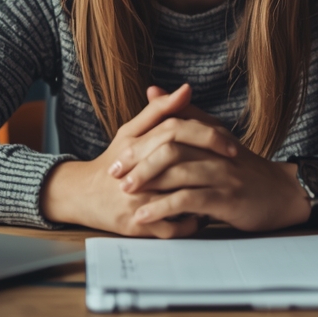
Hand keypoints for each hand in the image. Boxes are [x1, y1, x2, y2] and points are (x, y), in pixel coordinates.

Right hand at [39, 84, 239, 237]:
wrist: (83, 195)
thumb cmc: (114, 160)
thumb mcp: (131, 131)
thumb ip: (159, 111)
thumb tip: (186, 89)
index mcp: (136, 145)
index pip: (176, 132)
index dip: (207, 137)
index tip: (230, 145)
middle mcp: (135, 172)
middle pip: (181, 166)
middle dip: (211, 169)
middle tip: (234, 171)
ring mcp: (136, 201)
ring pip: (179, 200)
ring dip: (205, 199)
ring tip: (223, 193)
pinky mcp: (136, 226)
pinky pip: (171, 228)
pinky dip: (190, 223)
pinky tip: (203, 216)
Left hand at [110, 87, 311, 231]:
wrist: (283, 194)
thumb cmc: (245, 169)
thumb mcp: (216, 138)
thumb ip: (185, 117)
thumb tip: (153, 90)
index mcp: (209, 135)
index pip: (171, 128)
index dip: (141, 143)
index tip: (116, 158)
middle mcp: (215, 151)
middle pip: (170, 146)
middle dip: (139, 161)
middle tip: (115, 175)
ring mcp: (222, 174)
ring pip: (179, 171)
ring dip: (148, 182)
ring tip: (126, 194)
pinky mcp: (227, 199)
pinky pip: (190, 200)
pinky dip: (163, 208)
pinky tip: (145, 216)